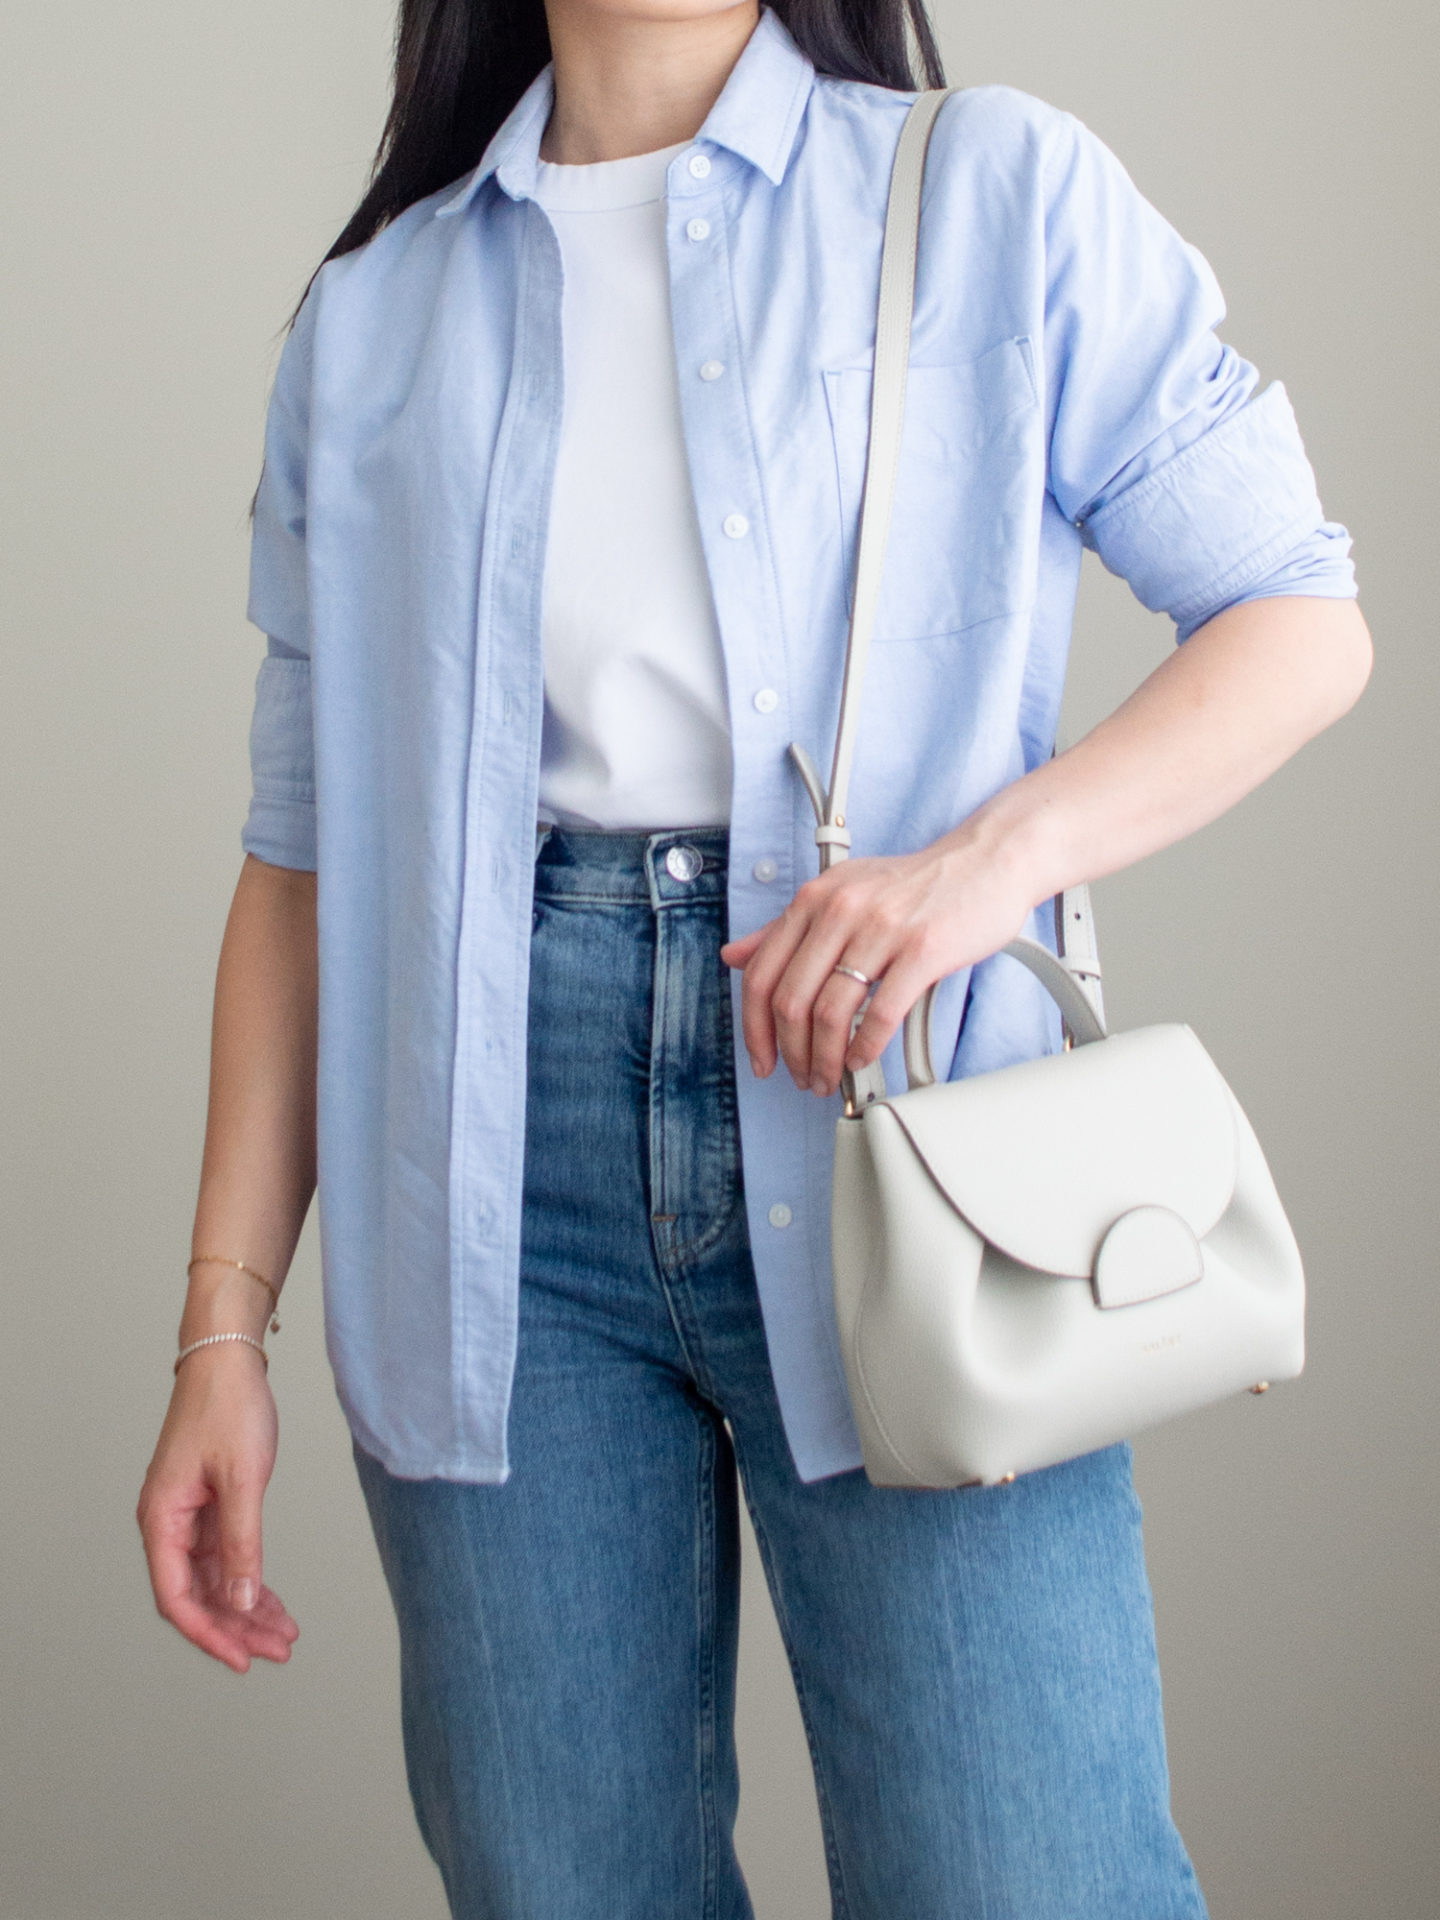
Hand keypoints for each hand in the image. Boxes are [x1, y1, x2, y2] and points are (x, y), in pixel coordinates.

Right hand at [137, 1345, 298, 1673]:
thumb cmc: (228, 1407)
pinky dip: (249, 1578)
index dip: (209, 1634)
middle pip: (197, 1595)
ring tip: (284, 1633)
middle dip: (237, 1627)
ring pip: (214, 1580)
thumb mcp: (241, 1478)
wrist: (227, 1358)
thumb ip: (242, 1542)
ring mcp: (188, 1517)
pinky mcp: (209, 1506)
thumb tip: (240, 1601)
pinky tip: (272, 1601)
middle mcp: (168, 1523)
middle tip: (279, 1650)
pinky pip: (225, 1557)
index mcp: (161, 1519)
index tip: (243, 1659)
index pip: (177, 1597)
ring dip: (246, 1608)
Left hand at [719, 817, 1036, 1096]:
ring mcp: (881, 929)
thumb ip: (786, 928)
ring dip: (825, 1059)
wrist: (986, 862)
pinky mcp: (922, 949)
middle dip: (790, 1053)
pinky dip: (865, 1048)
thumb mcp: (841, 893)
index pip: (761, 975)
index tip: (762, 1057)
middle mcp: (841, 909)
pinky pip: (880, 1013)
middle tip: (801, 1075)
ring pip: (831, 1013)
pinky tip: (863, 1059)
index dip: (754, 1028)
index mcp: (814, 899)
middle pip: (791, 1001)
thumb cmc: (915, 885)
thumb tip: (735, 957)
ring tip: (829, 1076)